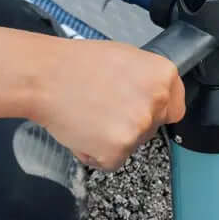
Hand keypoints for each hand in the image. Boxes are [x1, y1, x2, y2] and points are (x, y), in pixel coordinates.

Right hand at [33, 39, 185, 170]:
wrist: (42, 77)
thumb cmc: (76, 65)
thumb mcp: (125, 58)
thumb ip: (147, 81)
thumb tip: (157, 98)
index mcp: (163, 77)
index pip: (175, 109)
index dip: (155, 111)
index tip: (138, 107)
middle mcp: (157, 102)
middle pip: (152, 128)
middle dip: (132, 124)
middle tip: (104, 106)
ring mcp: (138, 129)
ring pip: (132, 145)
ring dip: (113, 139)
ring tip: (89, 115)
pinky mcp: (119, 150)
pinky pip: (113, 161)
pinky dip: (97, 153)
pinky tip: (83, 131)